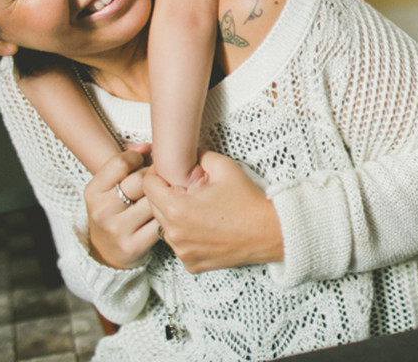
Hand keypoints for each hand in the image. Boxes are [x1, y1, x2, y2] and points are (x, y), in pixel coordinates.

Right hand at [84, 143, 159, 268]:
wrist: (107, 254)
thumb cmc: (114, 211)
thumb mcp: (109, 187)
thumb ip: (125, 163)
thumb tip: (146, 146)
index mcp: (93, 192)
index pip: (120, 163)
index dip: (138, 158)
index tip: (144, 162)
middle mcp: (101, 211)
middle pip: (140, 181)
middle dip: (155, 178)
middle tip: (161, 180)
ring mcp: (117, 230)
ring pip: (154, 201)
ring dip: (165, 197)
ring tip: (168, 196)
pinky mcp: (134, 246)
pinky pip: (160, 222)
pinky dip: (168, 215)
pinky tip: (168, 213)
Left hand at [142, 151, 283, 272]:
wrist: (270, 232)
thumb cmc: (248, 200)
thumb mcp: (224, 167)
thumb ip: (198, 156)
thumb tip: (184, 154)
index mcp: (177, 208)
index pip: (147, 185)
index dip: (158, 174)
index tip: (171, 173)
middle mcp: (175, 233)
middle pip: (153, 207)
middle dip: (167, 195)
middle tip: (190, 189)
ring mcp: (182, 252)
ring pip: (165, 227)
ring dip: (176, 216)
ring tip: (201, 209)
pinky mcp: (192, 264)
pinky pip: (180, 245)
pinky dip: (188, 236)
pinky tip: (206, 227)